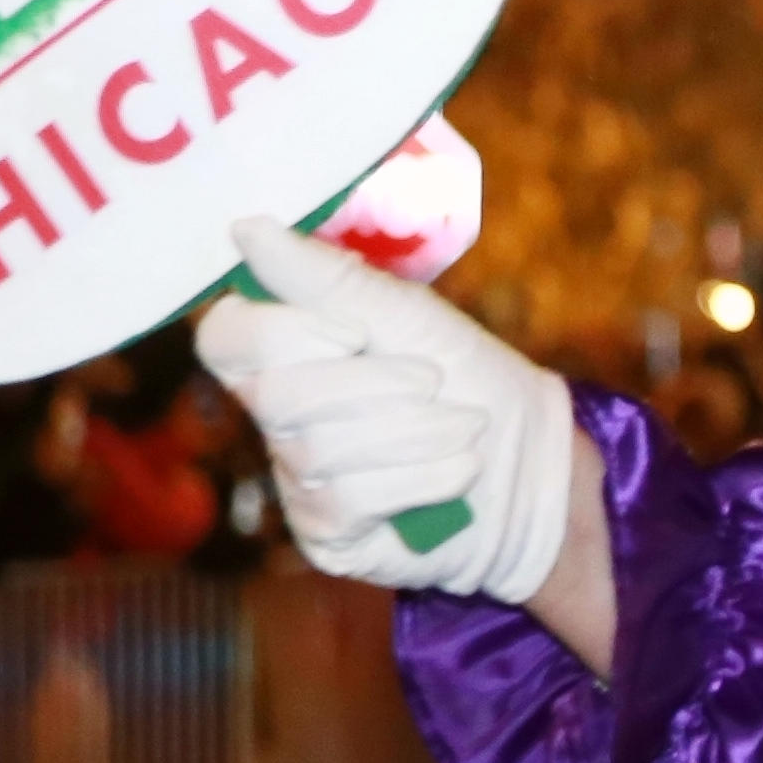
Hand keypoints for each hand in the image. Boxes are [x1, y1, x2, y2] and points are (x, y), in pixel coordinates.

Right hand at [194, 217, 580, 604]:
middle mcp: (277, 420)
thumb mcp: (407, 315)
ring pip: (320, 451)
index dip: (285, 334)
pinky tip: (458, 471)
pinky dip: (420, 477)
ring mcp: (298, 480)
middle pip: (275, 398)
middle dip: (373, 386)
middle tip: (436, 382)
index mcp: (285, 354)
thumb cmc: (468, 377)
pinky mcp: (330, 534)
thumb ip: (325, 277)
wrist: (537, 461)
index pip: (225, 339)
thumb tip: (246, 228)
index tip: (353, 333)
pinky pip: (350, 499)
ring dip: (412, 432)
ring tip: (464, 427)